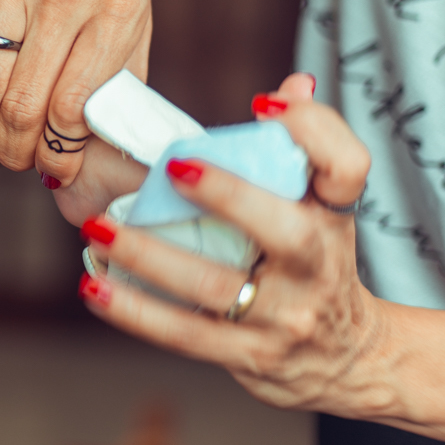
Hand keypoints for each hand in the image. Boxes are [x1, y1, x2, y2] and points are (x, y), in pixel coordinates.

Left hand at [78, 74, 386, 413]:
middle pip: (288, 232)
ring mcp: (285, 316)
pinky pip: (186, 334)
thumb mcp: (322, 205)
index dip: (314, 132)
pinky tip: (96, 289)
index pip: (347, 166)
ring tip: (98, 229)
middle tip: (172, 168)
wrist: (348, 357)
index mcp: (334, 215)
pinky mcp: (250, 355)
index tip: (261, 106)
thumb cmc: (318, 259)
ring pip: (214, 286)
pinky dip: (136, 312)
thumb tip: (290, 87)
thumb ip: (306, 144)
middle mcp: (318, 265)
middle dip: (229, 197)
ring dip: (149, 257)